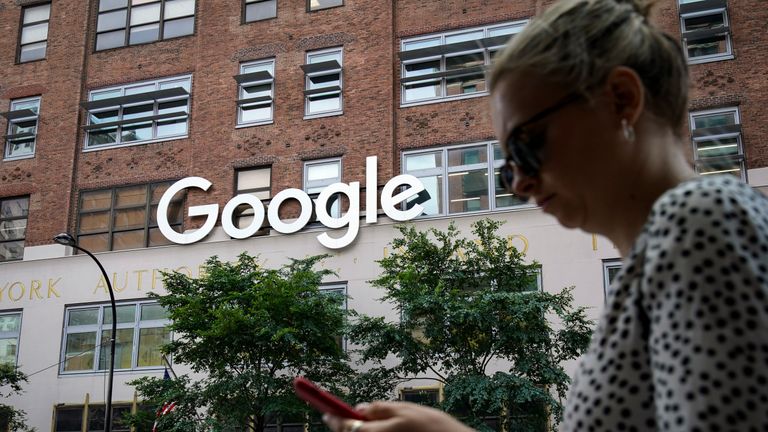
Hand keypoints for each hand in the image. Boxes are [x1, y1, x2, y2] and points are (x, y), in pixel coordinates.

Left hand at [323, 401, 474, 431]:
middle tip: (349, 416)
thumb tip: (358, 408)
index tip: (325, 412)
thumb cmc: (433, 428)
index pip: (344, 426)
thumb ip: (379, 408)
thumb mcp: (406, 410)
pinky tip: (385, 431)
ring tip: (373, 423)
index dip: (333, 418)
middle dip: (347, 427)